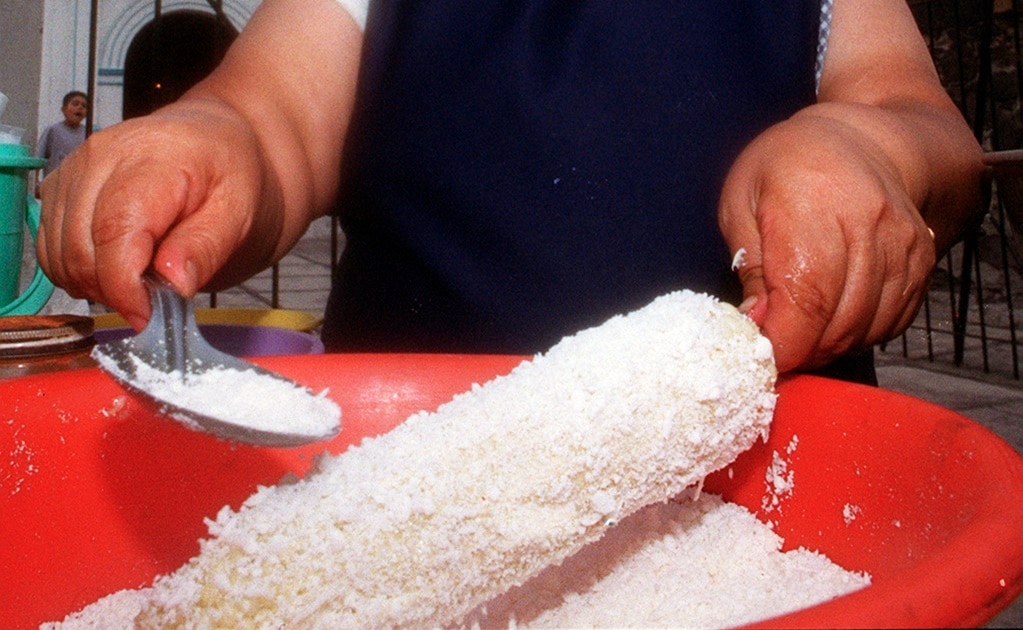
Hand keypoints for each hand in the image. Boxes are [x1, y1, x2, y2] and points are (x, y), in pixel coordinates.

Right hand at [37, 99, 282, 329]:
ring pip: (58, 253)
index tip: (148, 315)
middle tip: (156, 302)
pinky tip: (120, 268)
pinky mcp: (61, 188)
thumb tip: (173, 284)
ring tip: (143, 281)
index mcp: (152, 157)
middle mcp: (101, 156)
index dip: (124, 285)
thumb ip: (206, 248)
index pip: (114, 230)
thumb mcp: (240, 213)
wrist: (219, 144)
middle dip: (114, 289)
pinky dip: (81, 271)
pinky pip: (52, 247)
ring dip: (95, 283)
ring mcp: (74, 170)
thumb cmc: (232, 175)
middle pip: (79, 247)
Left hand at [718, 108, 935, 372]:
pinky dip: (859, 333)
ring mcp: (901, 244)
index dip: (785, 341)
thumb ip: (748, 265)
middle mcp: (866, 225)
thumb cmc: (787, 166)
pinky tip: (833, 318)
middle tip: (775, 345)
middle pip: (838, 322)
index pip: (807, 298)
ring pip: (866, 329)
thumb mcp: (741, 201)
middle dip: (802, 350)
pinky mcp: (921, 261)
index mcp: (813, 206)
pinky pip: (892, 321)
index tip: (763, 354)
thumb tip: (756, 322)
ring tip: (801, 329)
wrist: (860, 140)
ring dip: (829, 345)